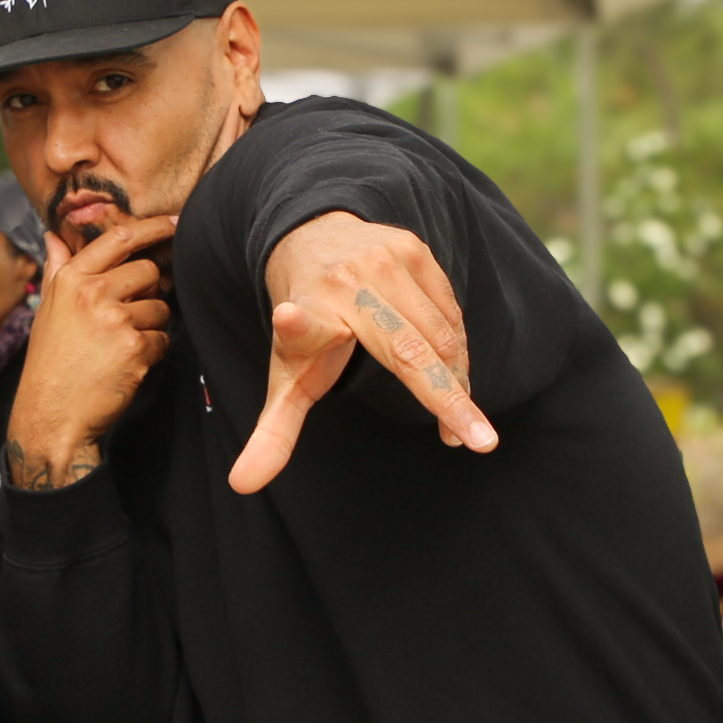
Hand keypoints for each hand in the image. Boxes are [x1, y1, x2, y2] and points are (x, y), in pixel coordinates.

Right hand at [3, 211, 174, 490]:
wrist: (51, 414)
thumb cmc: (50, 361)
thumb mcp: (48, 309)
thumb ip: (57, 269)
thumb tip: (54, 235)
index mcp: (71, 279)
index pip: (119, 239)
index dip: (153, 227)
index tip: (175, 222)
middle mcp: (92, 293)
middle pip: (148, 271)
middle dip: (149, 291)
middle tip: (129, 316)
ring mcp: (115, 320)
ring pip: (160, 307)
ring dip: (151, 326)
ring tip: (120, 346)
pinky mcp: (135, 348)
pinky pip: (163, 338)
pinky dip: (152, 352)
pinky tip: (126, 364)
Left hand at [227, 211, 495, 493]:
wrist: (313, 236)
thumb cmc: (303, 319)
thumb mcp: (285, 373)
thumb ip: (274, 431)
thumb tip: (243, 486)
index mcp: (308, 310)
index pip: (300, 324)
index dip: (295, 324)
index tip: (288, 319)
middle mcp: (347, 280)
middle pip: (409, 347)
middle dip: (448, 397)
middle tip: (479, 442)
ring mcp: (386, 259)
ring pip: (442, 335)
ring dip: (457, 385)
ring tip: (461, 428)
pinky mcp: (416, 251)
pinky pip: (451, 315)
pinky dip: (458, 354)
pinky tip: (454, 380)